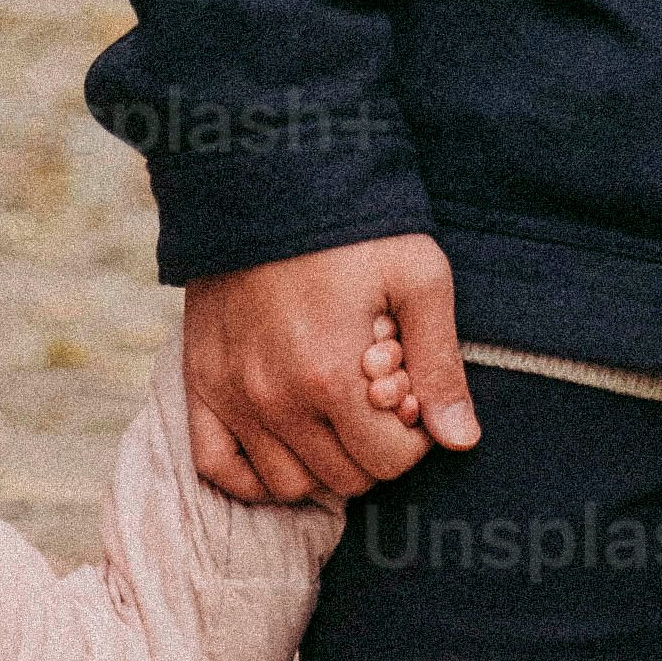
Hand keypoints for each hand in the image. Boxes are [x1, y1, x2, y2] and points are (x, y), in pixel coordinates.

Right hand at [183, 237, 475, 506]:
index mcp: (331, 377)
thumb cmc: (355, 226)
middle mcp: (275, 398)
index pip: (389, 462)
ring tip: (336, 415)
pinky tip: (286, 445)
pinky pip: (219, 469)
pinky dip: (253, 475)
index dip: (414, 437)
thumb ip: (440, 365)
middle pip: (343, 478)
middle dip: (374, 448)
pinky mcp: (200, 383)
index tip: (410, 396)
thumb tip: (461, 440)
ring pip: (287, 484)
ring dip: (322, 463)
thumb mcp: (418, 278)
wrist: (267, 176)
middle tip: (376, 399)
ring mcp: (231, 395)